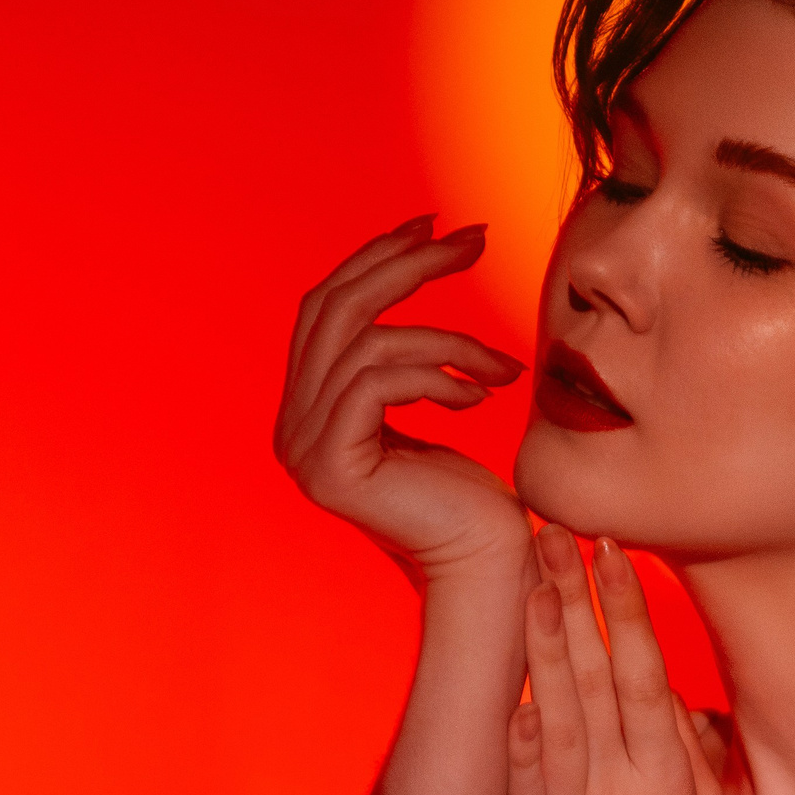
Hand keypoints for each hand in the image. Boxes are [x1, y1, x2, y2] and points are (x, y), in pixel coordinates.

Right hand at [274, 216, 528, 585]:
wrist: (487, 569)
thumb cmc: (472, 496)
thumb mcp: (427, 402)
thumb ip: (397, 352)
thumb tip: (404, 260)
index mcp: (307, 407)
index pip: (327, 306)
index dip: (376, 257)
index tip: (434, 225)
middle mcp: (292, 426)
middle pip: (337, 309)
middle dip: (409, 264)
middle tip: (474, 240)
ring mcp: (304, 449)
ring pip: (367, 343)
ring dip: (448, 339)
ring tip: (502, 366)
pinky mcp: (332, 467)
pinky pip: (378, 382)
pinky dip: (437, 374)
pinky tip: (480, 394)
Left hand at [505, 528, 722, 794]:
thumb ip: (697, 757)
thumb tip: (686, 705)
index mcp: (666, 776)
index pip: (645, 674)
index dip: (628, 610)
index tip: (612, 552)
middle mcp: (620, 784)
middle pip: (595, 677)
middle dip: (575, 600)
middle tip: (552, 535)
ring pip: (558, 712)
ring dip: (544, 645)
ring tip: (529, 583)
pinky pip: (527, 782)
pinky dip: (520, 738)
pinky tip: (512, 693)